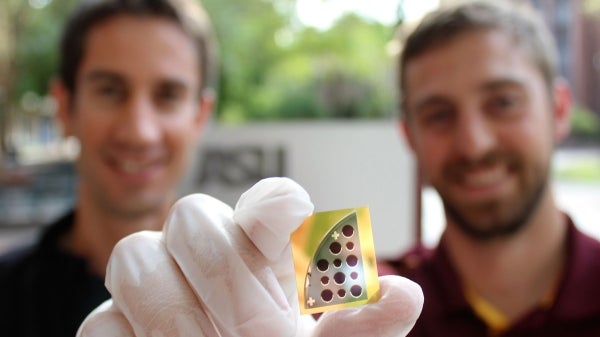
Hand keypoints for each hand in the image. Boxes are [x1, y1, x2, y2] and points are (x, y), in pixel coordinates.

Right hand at [77, 177, 422, 336]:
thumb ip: (361, 328)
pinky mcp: (110, 325)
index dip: (276, 206)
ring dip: (176, 315)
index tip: (297, 230)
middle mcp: (206, 254)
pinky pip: (103, 319)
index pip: (267, 202)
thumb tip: (406, 293)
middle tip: (264, 334)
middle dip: (225, 275)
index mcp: (266, 252)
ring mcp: (152, 285)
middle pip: (192, 215)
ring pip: (134, 257)